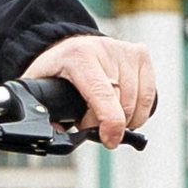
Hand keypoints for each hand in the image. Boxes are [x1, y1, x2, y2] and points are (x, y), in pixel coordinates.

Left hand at [23, 30, 154, 146]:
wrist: (71, 46)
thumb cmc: (56, 69)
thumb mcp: (39, 86)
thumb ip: (41, 110)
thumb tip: (58, 132)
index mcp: (79, 56)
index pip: (103, 94)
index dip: (110, 122)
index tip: (109, 140)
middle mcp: (106, 49)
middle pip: (121, 103)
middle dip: (108, 124)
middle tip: (91, 124)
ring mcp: (126, 50)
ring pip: (137, 103)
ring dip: (124, 120)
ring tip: (104, 115)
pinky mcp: (141, 54)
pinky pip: (149, 96)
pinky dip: (138, 112)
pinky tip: (123, 111)